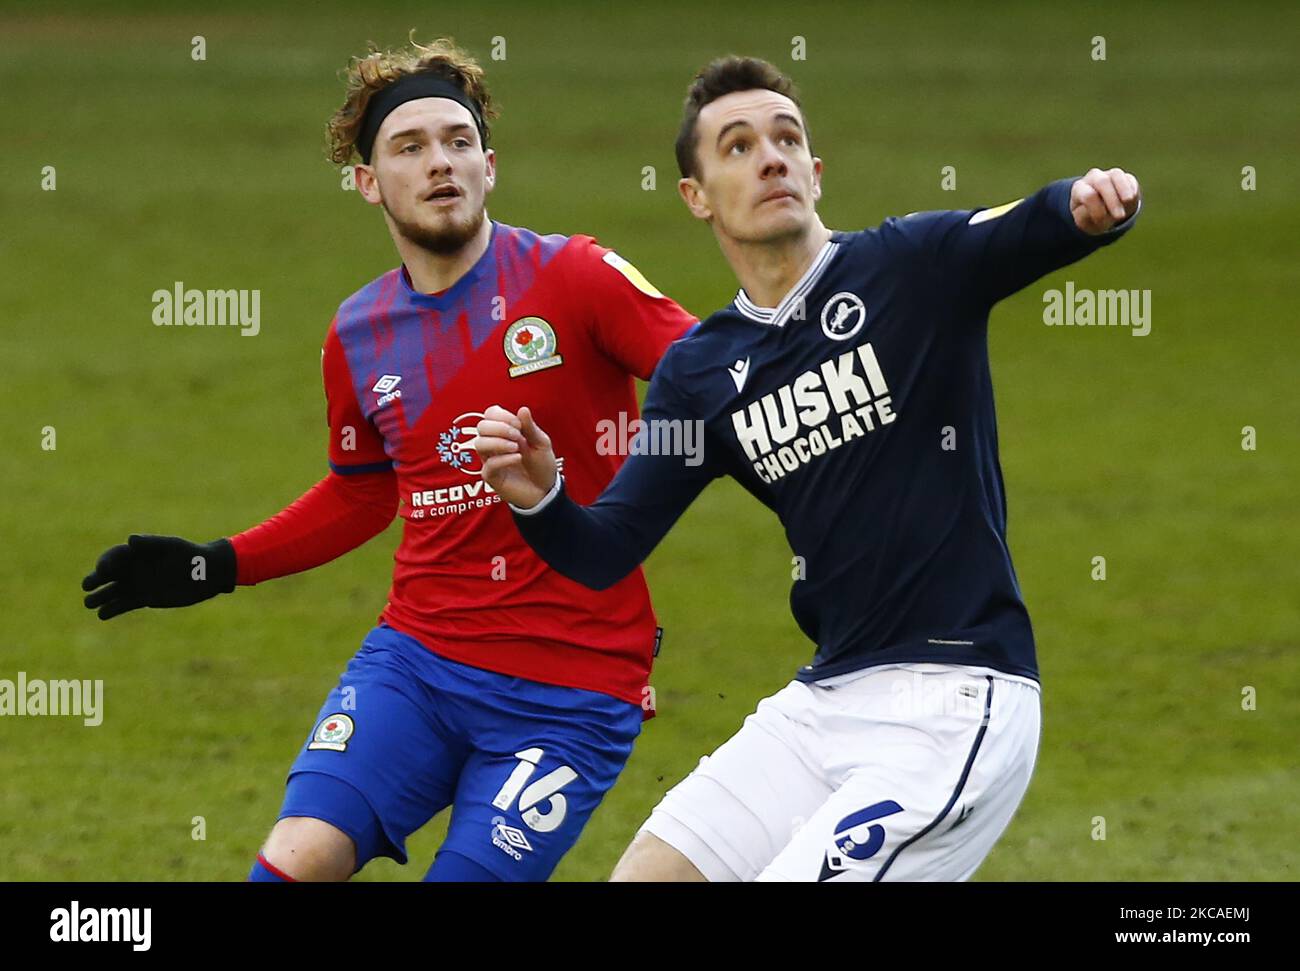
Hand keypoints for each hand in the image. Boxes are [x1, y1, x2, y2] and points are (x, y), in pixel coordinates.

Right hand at [82, 534, 235, 619]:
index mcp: (138, 552)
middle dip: (96, 579)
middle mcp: (134, 568)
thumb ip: (150, 544)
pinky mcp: (144, 598)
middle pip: (108, 574)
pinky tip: (102, 614)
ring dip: (100, 596)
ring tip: (89, 603)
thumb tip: (130, 540)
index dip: (105, 562)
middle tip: (87, 585)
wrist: (206, 574)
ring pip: (113, 591)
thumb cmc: (189, 555)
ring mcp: (138, 584)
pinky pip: (124, 604)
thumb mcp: (171, 547)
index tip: (103, 569)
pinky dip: (112, 609)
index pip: (114, 556)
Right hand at [472, 405, 557, 509]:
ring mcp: (491, 460)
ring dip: (499, 442)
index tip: (519, 425)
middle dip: (500, 428)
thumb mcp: (541, 443)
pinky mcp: (491, 476)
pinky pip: (489, 464)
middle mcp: (494, 444)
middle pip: (481, 426)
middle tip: (518, 436)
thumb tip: (522, 409)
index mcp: (504, 432)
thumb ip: (530, 428)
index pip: (490, 414)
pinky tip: (518, 458)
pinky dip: (504, 458)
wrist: (546, 490)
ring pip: (480, 444)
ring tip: (517, 448)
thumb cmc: (541, 465)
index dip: (502, 416)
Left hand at [1071, 167, 1140, 233]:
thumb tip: (1091, 209)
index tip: (1101, 221)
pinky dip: (1131, 188)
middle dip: (1112, 199)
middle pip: (1102, 182)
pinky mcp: (1123, 176)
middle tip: (1119, 217)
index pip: (1088, 195)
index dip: (1096, 208)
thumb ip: (1084, 216)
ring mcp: (1108, 175)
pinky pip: (1128, 178)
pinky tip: (1131, 200)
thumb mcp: (1083, 221)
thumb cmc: (1089, 217)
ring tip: (1128, 201)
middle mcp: (1092, 178)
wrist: (1101, 213)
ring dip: (1123, 189)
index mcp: (1079, 189)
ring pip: (1116, 174)